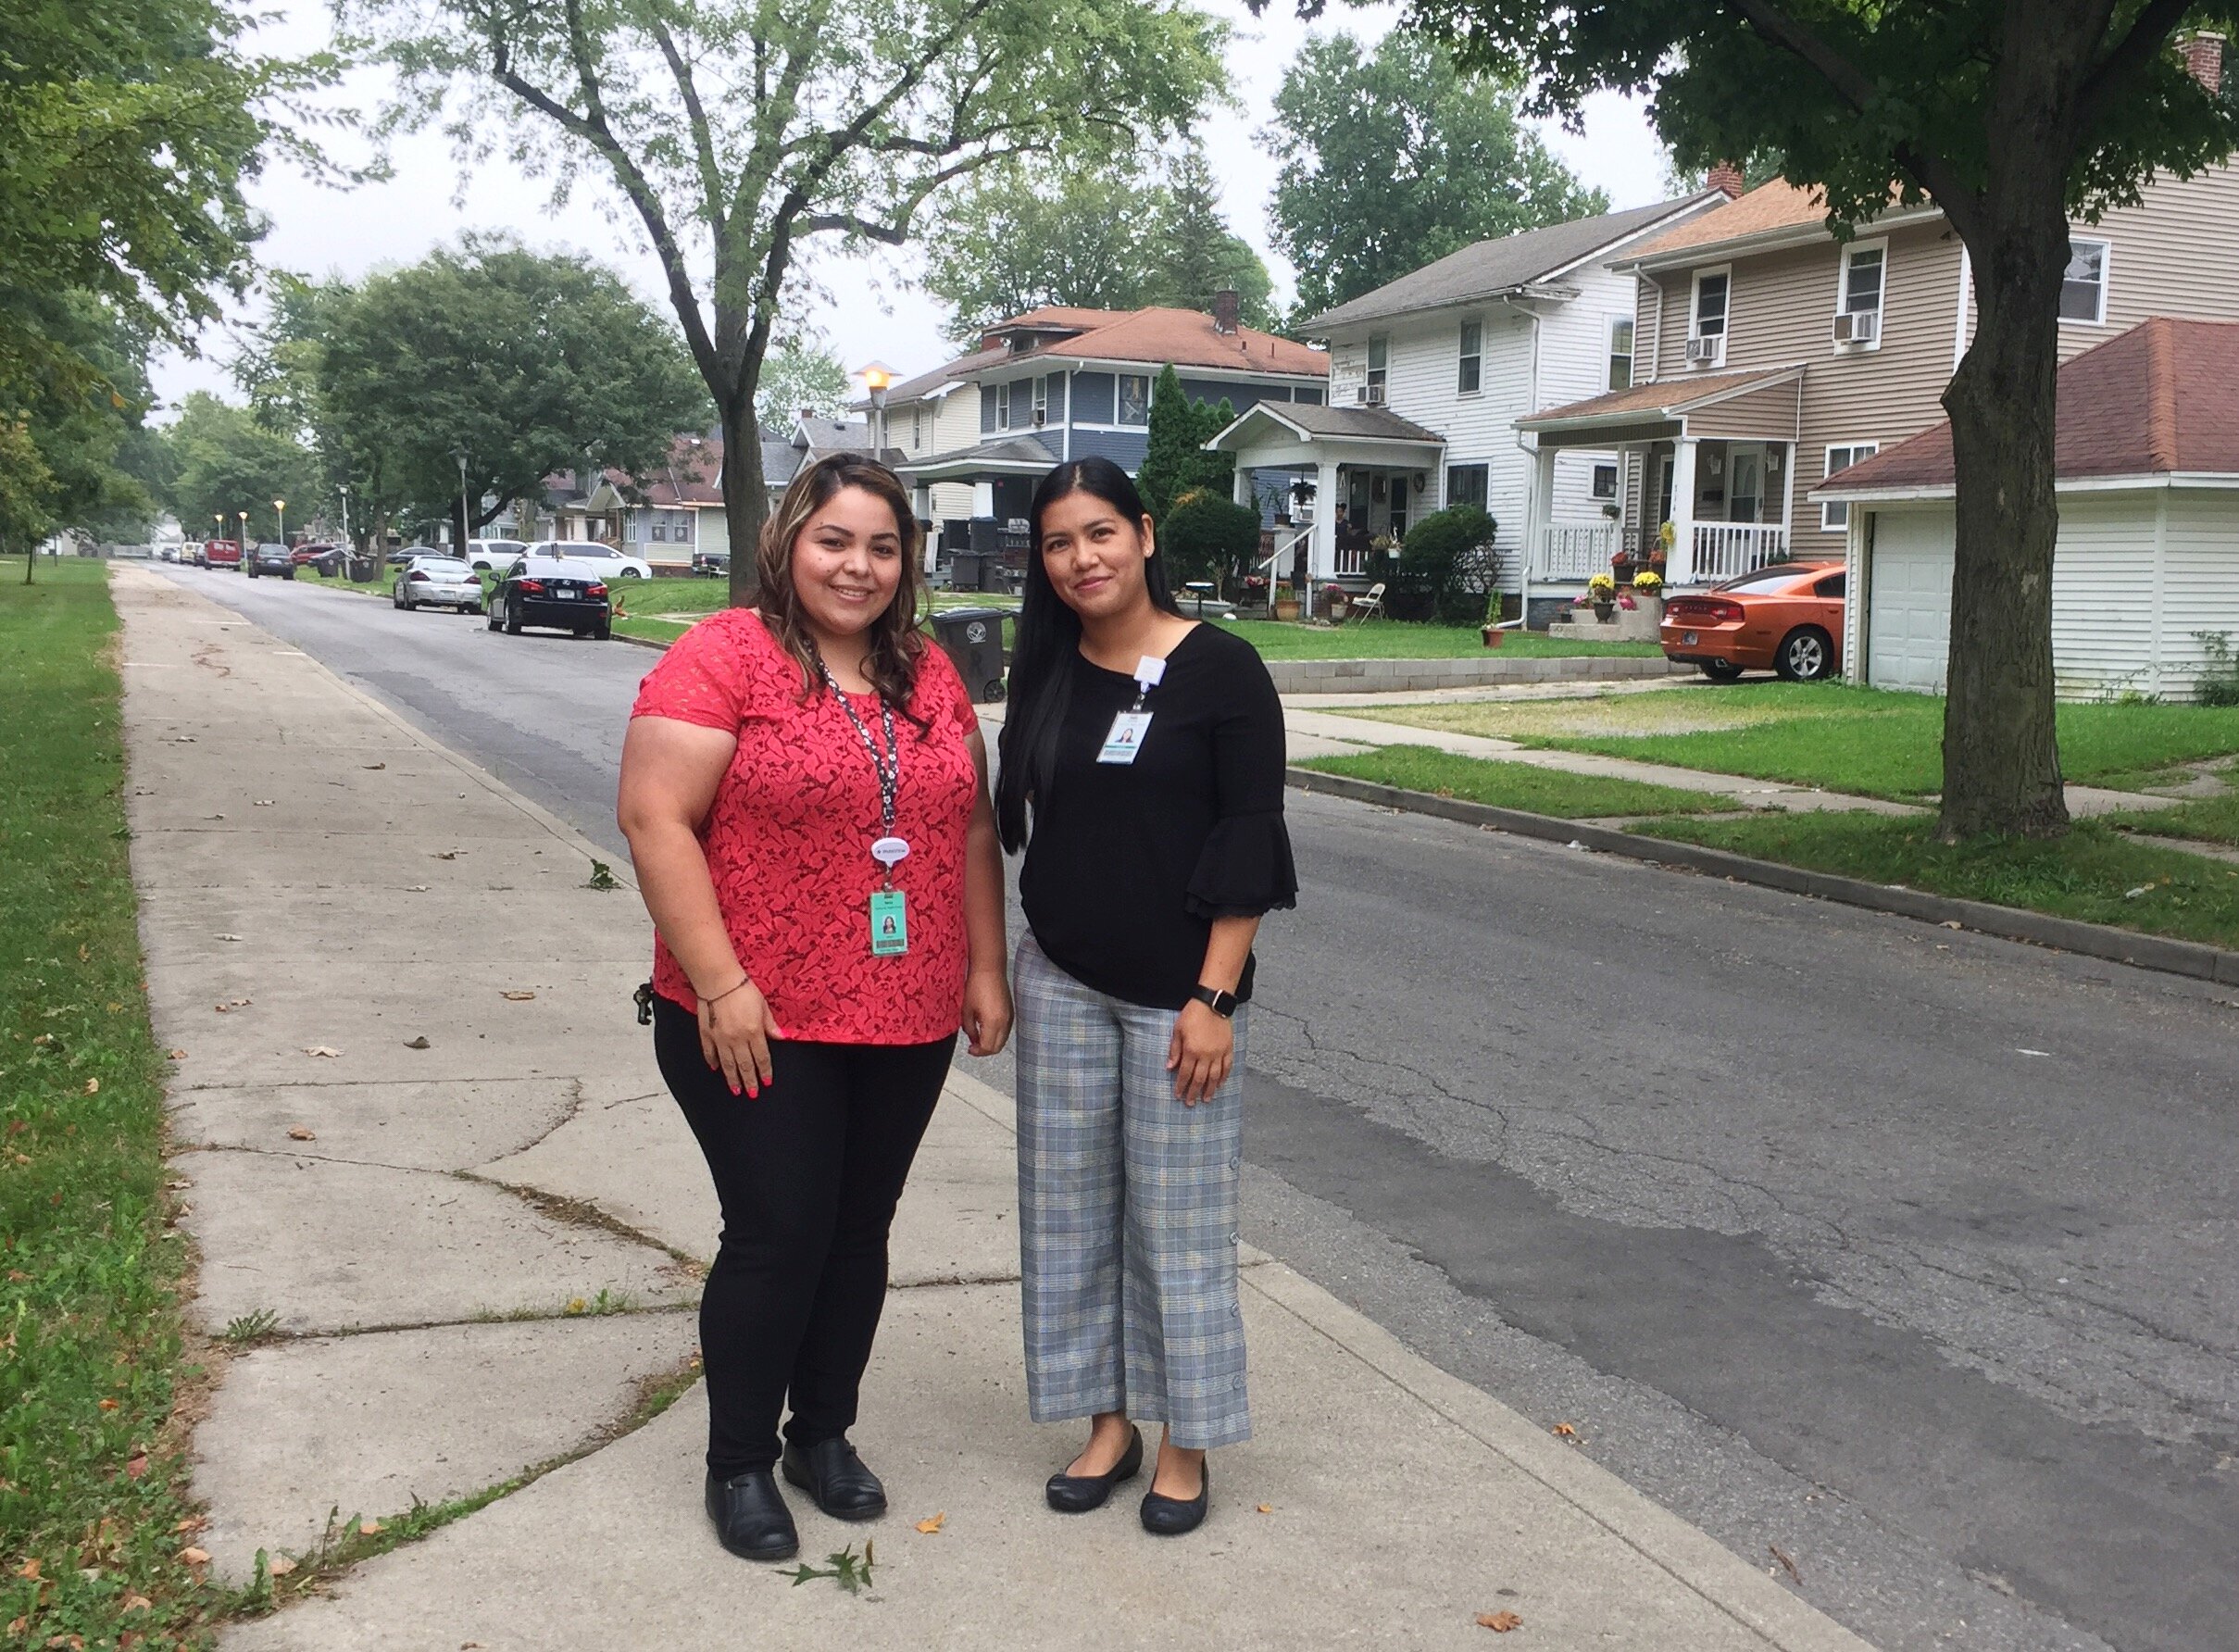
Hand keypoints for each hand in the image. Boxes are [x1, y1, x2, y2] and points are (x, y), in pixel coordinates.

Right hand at [698, 978, 781, 1097]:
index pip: (761, 1058)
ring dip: (732, 1078)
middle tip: (752, 1093)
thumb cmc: (743, 989)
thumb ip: (770, 1024)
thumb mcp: (763, 1006)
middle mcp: (737, 1039)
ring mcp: (720, 1038)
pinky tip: (716, 1069)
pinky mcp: (706, 1033)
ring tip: (735, 1090)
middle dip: (749, 1081)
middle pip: (744, 1065)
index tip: (767, 1082)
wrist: (718, 980)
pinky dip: (713, 1062)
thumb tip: (780, 1037)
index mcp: (753, 1032)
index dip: (764, 1072)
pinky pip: (710, 1052)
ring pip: (727, 1064)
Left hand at [962, 967, 1012, 1057]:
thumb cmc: (977, 986)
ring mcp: (1010, 1017)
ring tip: (978, 1038)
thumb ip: (969, 1028)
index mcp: (993, 1022)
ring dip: (991, 1043)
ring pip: (1002, 1040)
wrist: (989, 970)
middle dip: (985, 1050)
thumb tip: (972, 1038)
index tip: (970, 1049)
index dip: (977, 1051)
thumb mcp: (967, 1010)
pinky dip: (997, 1035)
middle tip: (973, 1047)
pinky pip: (1005, 1031)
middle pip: (997, 1047)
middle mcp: (1004, 1022)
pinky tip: (986, 1029)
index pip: (987, 1047)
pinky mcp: (1010, 1012)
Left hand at [1166, 1000, 1233, 1106]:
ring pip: (1214, 1076)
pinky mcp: (1228, 1049)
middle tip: (1191, 1103)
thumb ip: (1174, 1050)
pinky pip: (1227, 1067)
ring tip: (1207, 1099)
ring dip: (1210, 1089)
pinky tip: (1220, 1085)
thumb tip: (1169, 1067)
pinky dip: (1224, 1077)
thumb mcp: (1177, 1030)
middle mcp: (1205, 1055)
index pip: (1185, 1074)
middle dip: (1194, 1092)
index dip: (1181, 1086)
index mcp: (1191, 1050)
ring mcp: (1219, 1053)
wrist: (1212, 1003)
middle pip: (1199, 1079)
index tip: (1178, 1095)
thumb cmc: (1192, 1015)